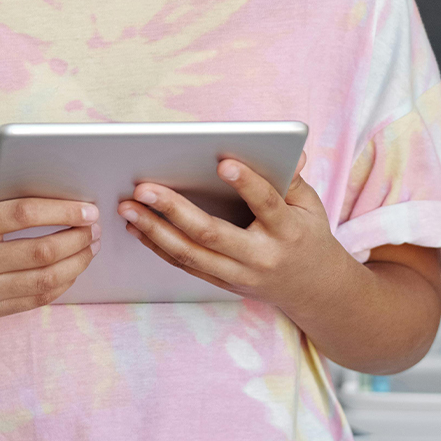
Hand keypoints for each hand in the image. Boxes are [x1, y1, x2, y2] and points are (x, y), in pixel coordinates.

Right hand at [0, 156, 100, 317]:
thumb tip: (35, 152)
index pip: (22, 215)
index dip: (61, 211)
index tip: (87, 208)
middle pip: (40, 252)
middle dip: (77, 238)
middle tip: (95, 227)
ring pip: (45, 280)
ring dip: (78, 262)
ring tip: (91, 246)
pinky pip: (38, 299)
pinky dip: (64, 282)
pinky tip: (73, 266)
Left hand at [118, 155, 359, 317]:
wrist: (314, 290)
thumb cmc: (307, 235)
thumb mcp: (310, 206)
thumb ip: (292, 179)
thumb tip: (289, 151)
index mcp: (288, 231)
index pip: (267, 205)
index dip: (247, 184)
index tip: (223, 162)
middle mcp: (260, 256)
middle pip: (212, 234)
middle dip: (174, 210)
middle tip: (143, 188)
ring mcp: (238, 275)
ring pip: (190, 254)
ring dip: (154, 230)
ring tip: (127, 207)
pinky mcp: (222, 283)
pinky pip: (185, 265)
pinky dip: (158, 246)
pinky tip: (136, 227)